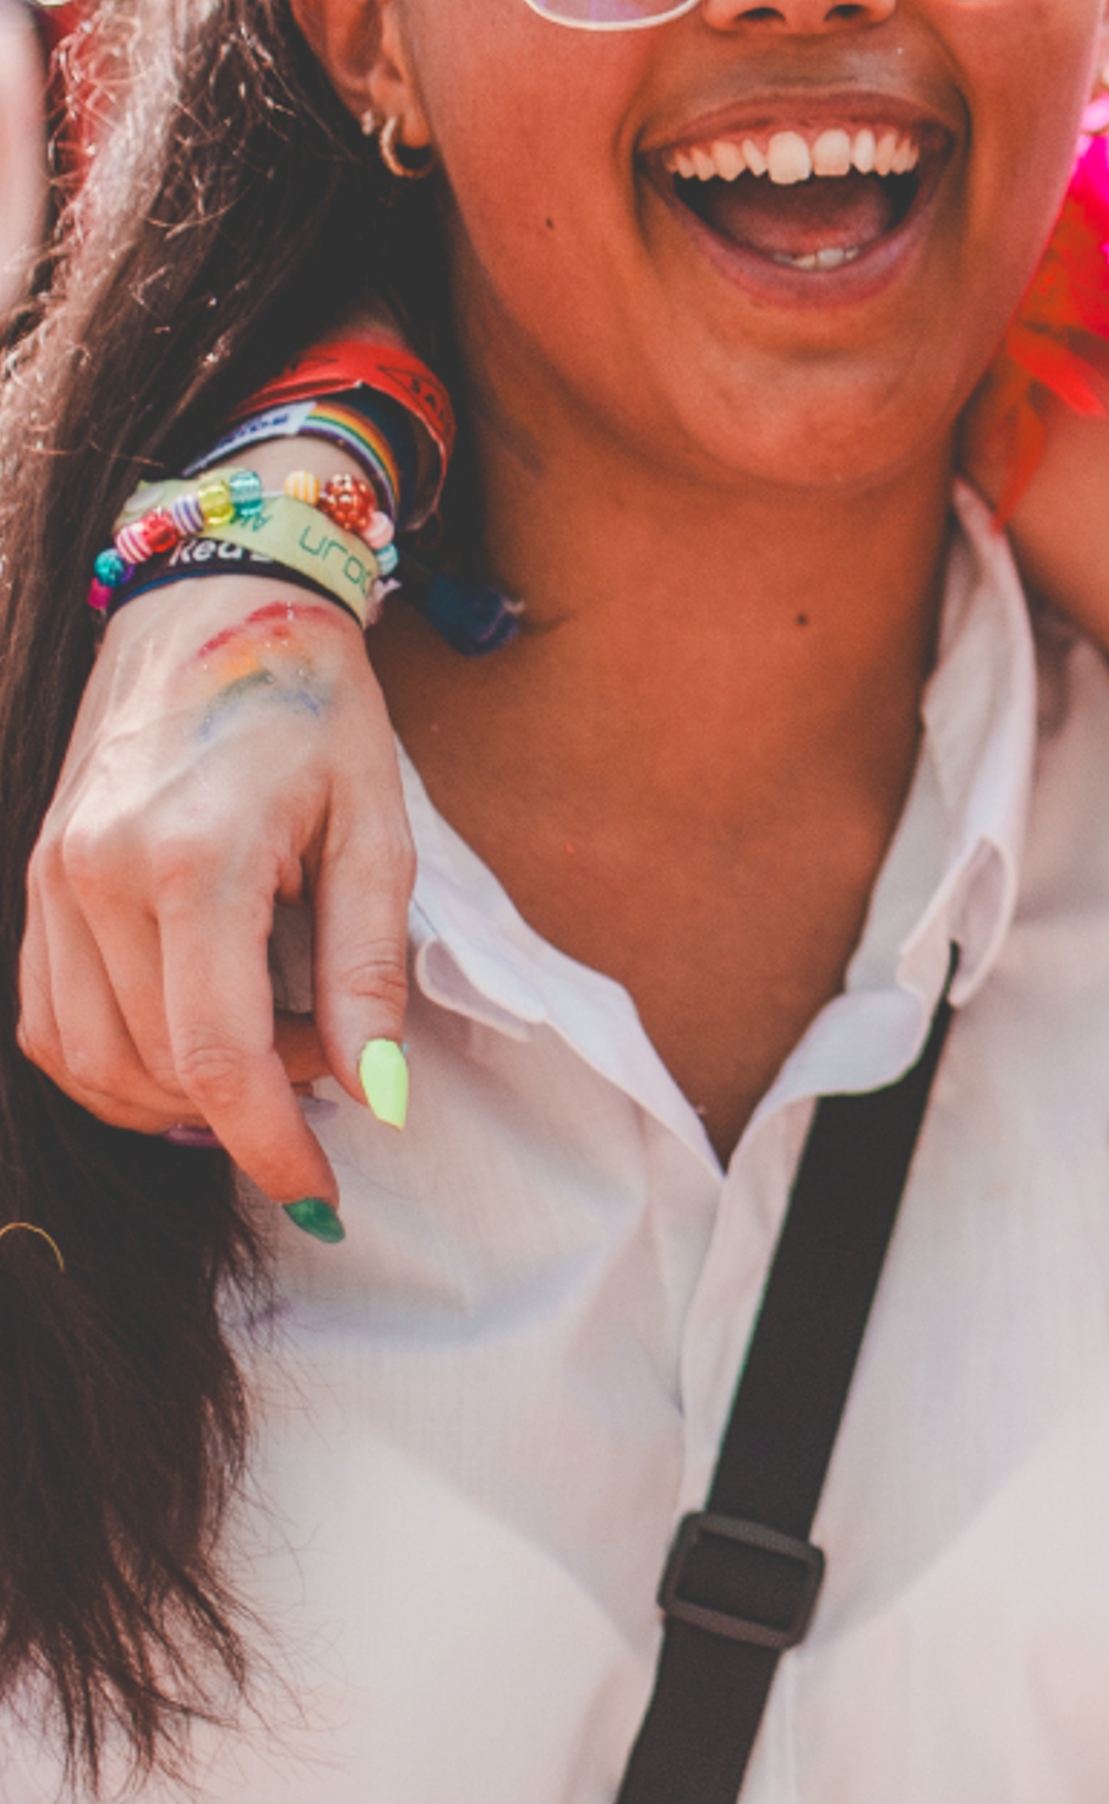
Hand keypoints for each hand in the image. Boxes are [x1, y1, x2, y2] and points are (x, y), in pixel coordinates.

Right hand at [18, 575, 412, 1209]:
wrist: (217, 609)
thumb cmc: (316, 710)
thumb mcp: (379, 829)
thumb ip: (369, 967)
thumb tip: (377, 1095)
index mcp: (195, 859)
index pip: (216, 1053)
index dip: (268, 1143)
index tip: (320, 1194)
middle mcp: (99, 878)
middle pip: (158, 1068)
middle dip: (251, 1107)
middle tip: (333, 1070)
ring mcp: (51, 883)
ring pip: (93, 1062)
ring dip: (182, 1097)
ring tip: (275, 1054)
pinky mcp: (35, 886)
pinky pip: (55, 1024)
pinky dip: (122, 1066)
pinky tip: (195, 1050)